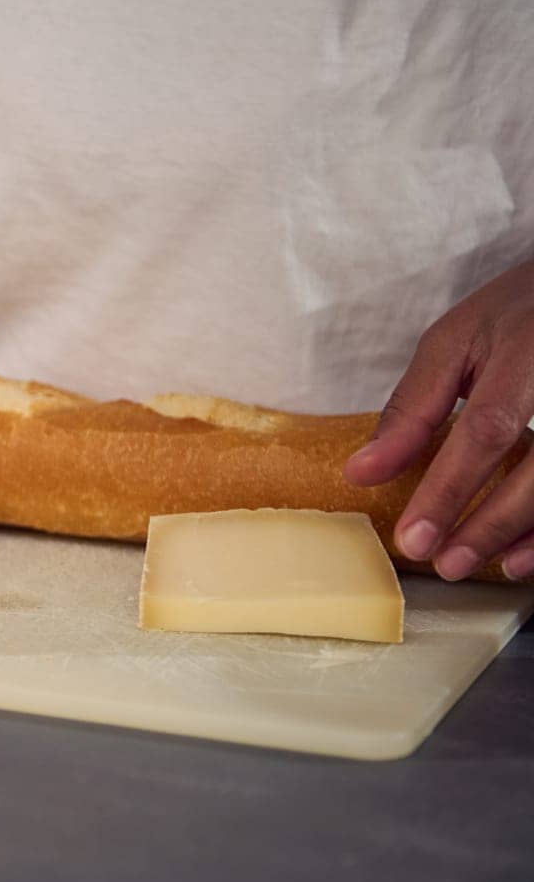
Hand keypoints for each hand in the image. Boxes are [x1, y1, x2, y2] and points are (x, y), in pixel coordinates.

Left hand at [344, 257, 533, 578]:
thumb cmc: (514, 315)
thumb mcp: (455, 342)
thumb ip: (413, 407)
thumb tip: (363, 471)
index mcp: (525, 357)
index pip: (487, 431)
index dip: (449, 488)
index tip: (413, 537)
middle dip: (487, 524)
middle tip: (443, 564)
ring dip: (524, 534)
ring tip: (479, 566)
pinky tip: (522, 556)